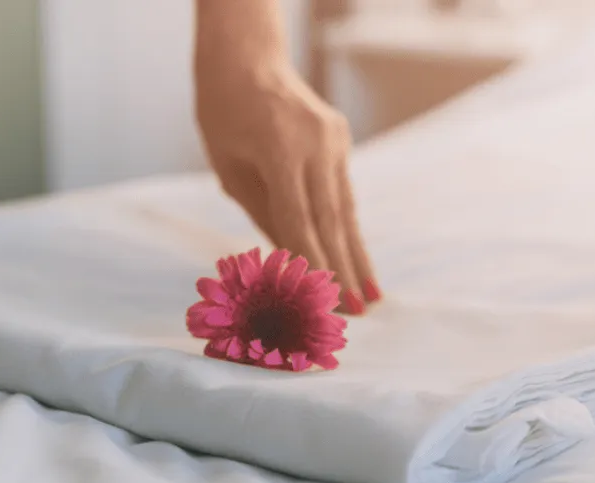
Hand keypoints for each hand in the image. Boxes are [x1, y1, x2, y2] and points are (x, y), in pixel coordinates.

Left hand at [194, 60, 379, 314]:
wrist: (247, 59)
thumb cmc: (224, 116)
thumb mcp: (231, 168)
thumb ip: (263, 213)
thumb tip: (290, 261)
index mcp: (280, 149)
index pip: (298, 219)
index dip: (310, 264)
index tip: (320, 302)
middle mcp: (316, 144)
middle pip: (331, 219)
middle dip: (342, 269)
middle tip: (355, 312)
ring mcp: (334, 139)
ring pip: (346, 208)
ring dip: (357, 255)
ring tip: (371, 297)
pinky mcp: (341, 139)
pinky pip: (343, 192)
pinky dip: (350, 227)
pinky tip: (360, 260)